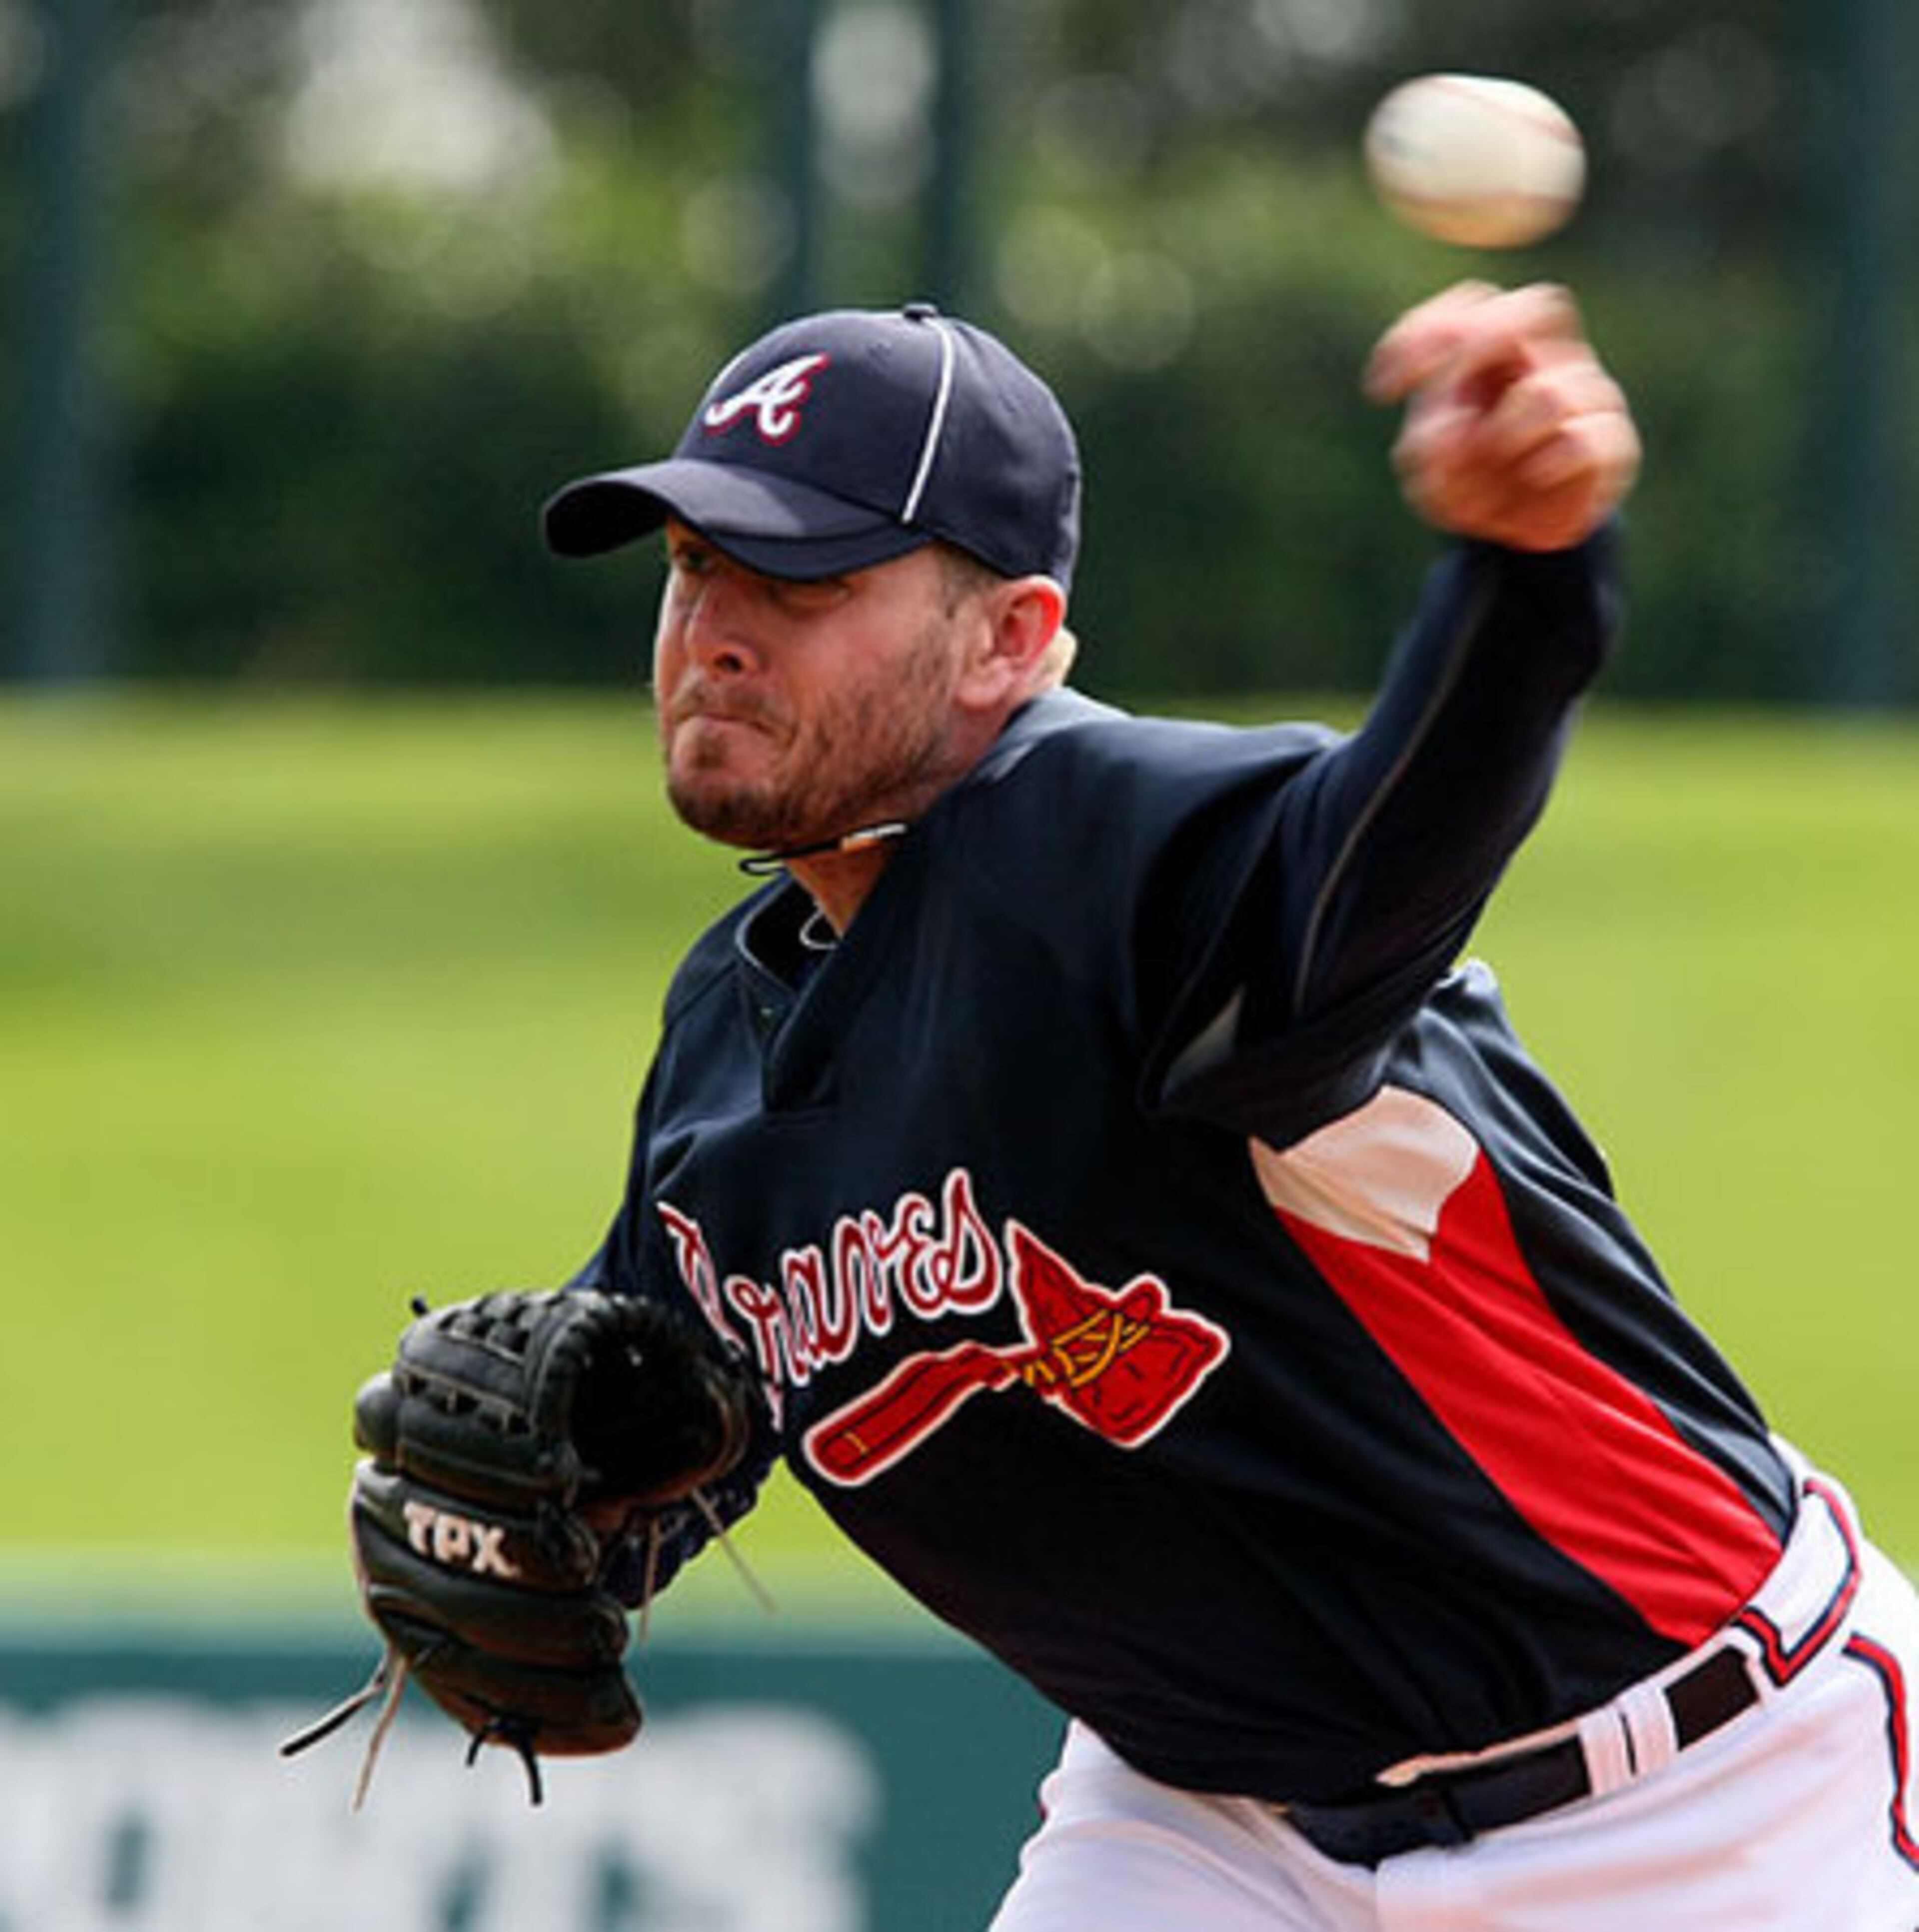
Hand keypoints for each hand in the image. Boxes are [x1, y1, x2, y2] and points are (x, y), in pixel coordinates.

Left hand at [1364, 282, 1640, 552]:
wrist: (1521, 538)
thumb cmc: (1472, 486)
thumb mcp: (1429, 474)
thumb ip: (1426, 448)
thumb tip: (1450, 432)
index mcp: (1497, 353)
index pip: (1473, 305)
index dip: (1423, 333)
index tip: (1379, 394)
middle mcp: (1548, 361)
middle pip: (1539, 307)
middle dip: (1479, 349)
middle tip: (1445, 400)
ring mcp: (1588, 397)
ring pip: (1546, 393)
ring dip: (1501, 439)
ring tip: (1489, 469)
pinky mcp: (1612, 444)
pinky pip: (1580, 441)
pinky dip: (1543, 465)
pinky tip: (1532, 478)